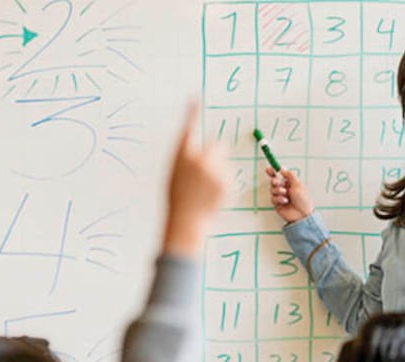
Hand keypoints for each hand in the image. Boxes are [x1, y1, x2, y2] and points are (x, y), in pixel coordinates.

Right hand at [163, 103, 227, 258]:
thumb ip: (187, 159)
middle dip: (216, 152)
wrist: (186, 220)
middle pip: (217, 144)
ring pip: (224, 163)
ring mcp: (213, 170)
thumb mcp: (175, 174)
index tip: (195, 98)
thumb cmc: (178, 198)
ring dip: (219, 171)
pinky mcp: (226, 181)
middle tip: (209, 168)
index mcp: (181, 156)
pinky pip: (229, 176)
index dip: (191, 113)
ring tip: (206, 189)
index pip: (187, 128)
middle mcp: (198, 159)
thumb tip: (199, 151)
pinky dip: (223, 182)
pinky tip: (212, 194)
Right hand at [267, 166, 314, 223]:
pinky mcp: (277, 204)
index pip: (280, 175)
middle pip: (274, 181)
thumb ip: (289, 175)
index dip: (274, 172)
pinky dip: (278, 199)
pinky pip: (273, 198)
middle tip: (277, 183)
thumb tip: (282, 169)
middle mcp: (285, 189)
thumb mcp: (298, 184)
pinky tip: (284, 201)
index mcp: (291, 183)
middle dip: (275, 181)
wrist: (302, 214)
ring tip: (285, 193)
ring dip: (278, 190)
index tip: (269, 169)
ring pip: (272, 189)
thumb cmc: (303, 200)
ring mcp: (281, 196)